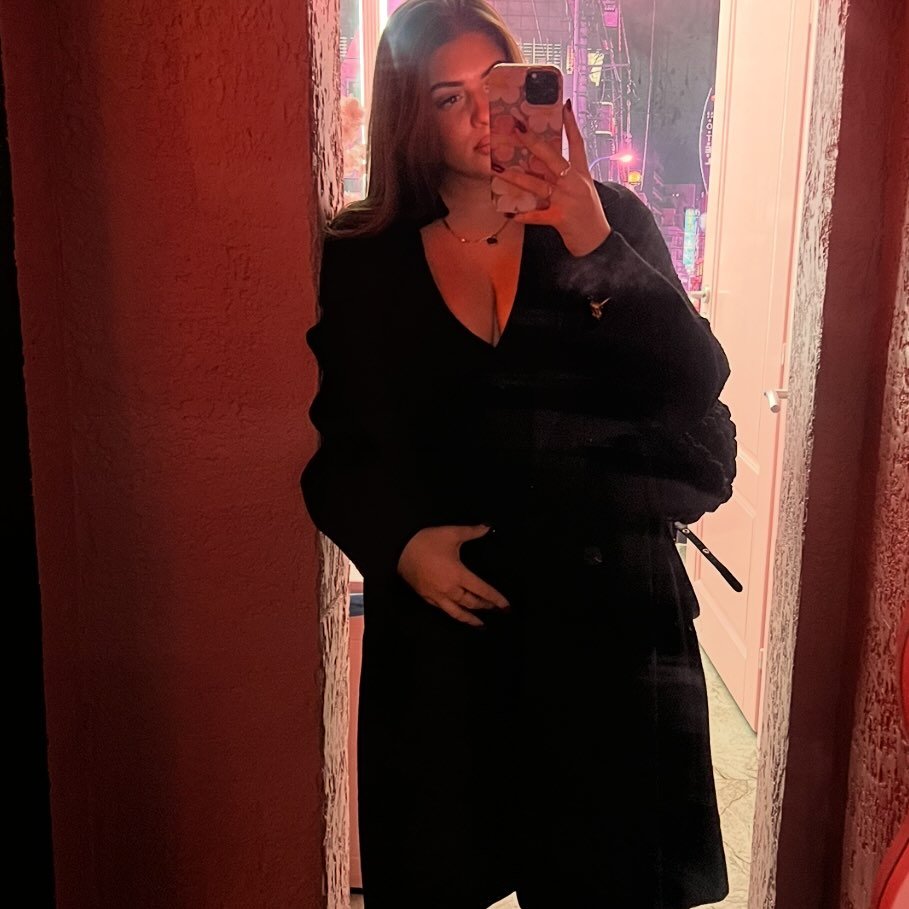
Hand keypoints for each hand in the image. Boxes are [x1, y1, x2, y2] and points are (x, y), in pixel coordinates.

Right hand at [397, 524, 510, 627]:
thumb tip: (488, 527)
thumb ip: (472, 532)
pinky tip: (457, 614)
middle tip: (495, 609)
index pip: (482, 590)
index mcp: (458, 575)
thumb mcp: (451, 533)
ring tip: (481, 624)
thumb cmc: (427, 541)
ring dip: (470, 618)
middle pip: (471, 602)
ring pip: (457, 612)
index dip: (496, 598)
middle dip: (485, 606)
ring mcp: (437, 596)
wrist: (399, 549)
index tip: (506, 606)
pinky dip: (454, 614)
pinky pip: (444, 610)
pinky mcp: (426, 597)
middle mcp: (450, 589)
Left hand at [495, 101, 611, 256]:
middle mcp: (575, 183)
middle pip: (553, 157)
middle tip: (517, 130)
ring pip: (538, 185)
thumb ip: (567, 177)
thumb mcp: (583, 191)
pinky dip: (523, 215)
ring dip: (517, 178)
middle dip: (533, 143)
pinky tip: (509, 213)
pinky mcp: (561, 217)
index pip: (578, 143)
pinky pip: (537, 215)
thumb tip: (544, 166)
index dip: (571, 124)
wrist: (598, 241)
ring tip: (500, 171)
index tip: (564, 106)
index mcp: (582, 174)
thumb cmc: (588, 216)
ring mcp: (568, 200)